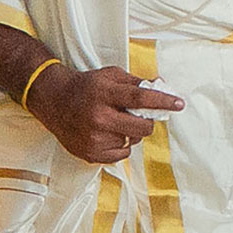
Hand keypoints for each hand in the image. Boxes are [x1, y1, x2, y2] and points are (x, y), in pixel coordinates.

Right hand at [25, 63, 181, 166]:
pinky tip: (107, 134)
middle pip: (141, 127)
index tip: (179, 103)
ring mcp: (93, 138)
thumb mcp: (110, 76)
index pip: (140, 97)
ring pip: (131, 142)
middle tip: (141, 116)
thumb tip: (162, 86)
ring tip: (115, 123)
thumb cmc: (86, 87)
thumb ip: (137, 82)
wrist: (53, 100)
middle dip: (147, 122)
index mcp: (104, 93)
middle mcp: (98, 116)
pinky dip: (120, 146)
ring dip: (130, 133)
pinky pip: (120, 156)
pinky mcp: (89, 153)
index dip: (162, 101)